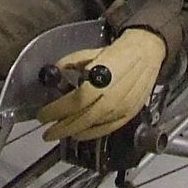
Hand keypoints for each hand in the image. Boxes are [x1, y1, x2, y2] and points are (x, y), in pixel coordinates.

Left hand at [37, 29, 166, 141]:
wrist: (145, 53)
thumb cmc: (118, 52)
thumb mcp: (90, 52)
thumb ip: (71, 62)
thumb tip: (55, 70)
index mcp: (100, 80)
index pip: (74, 102)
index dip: (56, 111)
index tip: (42, 115)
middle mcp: (112, 97)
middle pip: (82, 119)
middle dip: (61, 128)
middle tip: (47, 133)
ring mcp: (122, 107)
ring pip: (94, 126)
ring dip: (74, 132)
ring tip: (60, 133)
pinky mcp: (130, 113)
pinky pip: (108, 128)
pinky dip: (92, 134)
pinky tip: (80, 135)